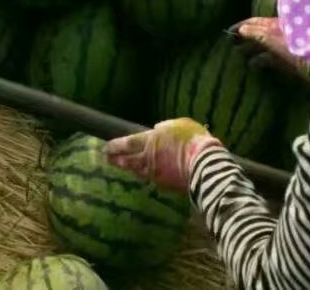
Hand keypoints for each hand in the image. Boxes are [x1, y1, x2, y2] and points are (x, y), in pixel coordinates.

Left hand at [105, 118, 221, 191]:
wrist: (204, 164)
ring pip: (138, 172)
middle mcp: (149, 158)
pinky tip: (145, 176)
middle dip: (116, 159)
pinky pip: (152, 180)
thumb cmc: (193, 139)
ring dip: (128, 169)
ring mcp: (156, 173)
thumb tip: (157, 127)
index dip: (115, 146)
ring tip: (122, 167)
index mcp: (151, 141)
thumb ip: (166, 126)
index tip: (106, 147)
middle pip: (128, 160)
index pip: (127, 143)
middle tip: (107, 159)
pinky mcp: (165, 185)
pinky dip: (146, 176)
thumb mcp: (180, 124)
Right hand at [232, 17, 309, 89]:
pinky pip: (267, 58)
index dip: (241, 25)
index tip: (229, 31)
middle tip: (230, 43)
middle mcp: (277, 33)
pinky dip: (258, 60)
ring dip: (250, 49)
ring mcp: (281, 47)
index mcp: (275, 24)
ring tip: (238, 54)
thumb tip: (241, 28)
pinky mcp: (285, 61)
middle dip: (244, 37)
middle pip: (257, 33)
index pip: (254, 22)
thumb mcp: (272, 36)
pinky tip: (251, 64)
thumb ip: (256, 32)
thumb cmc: (292, 45)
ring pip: (262, 46)